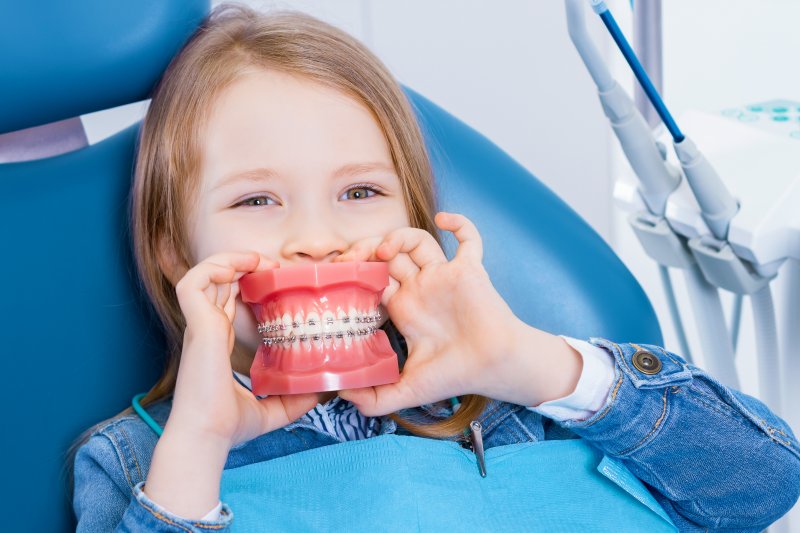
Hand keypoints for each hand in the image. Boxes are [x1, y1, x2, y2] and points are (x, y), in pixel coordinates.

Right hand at [169, 251, 324, 447]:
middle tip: (272, 266)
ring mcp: (199, 326)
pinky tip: (240, 268)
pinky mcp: (197, 326)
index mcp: (218, 343)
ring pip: (204, 275)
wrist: (207, 437)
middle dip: (243, 265)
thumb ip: (294, 399)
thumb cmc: (227, 427)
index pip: (227, 302)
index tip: (273, 282)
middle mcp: (206, 330)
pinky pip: (193, 283)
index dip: (246, 284)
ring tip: (258, 260)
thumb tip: (323, 393)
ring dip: (230, 259)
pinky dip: (213, 267)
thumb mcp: (271, 410)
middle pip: (218, 282)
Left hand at [333, 212, 575, 415]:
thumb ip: (375, 398)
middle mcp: (421, 288)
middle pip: (388, 255)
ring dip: (399, 236)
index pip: (373, 279)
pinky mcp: (470, 270)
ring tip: (384, 249)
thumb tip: (341, 394)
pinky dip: (459, 223)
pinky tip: (444, 219)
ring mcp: (445, 277)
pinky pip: (468, 238)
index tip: (338, 275)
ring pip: (418, 241)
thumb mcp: (408, 390)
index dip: (355, 273)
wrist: (495, 369)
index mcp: (405, 308)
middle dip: (367, 250)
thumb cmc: (457, 376)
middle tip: (351, 256)